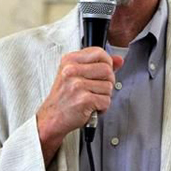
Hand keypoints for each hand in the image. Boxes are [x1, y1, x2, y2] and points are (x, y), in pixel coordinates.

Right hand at [37, 47, 122, 164]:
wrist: (51, 118)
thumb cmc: (64, 97)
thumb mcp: (76, 74)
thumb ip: (98, 65)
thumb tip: (119, 60)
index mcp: (69, 60)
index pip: (99, 53)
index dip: (106, 63)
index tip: (102, 72)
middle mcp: (71, 71)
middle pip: (107, 70)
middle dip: (107, 81)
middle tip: (96, 89)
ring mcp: (77, 85)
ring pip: (109, 86)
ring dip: (104, 96)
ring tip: (91, 98)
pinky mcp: (84, 100)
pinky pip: (106, 101)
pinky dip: (102, 107)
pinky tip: (91, 107)